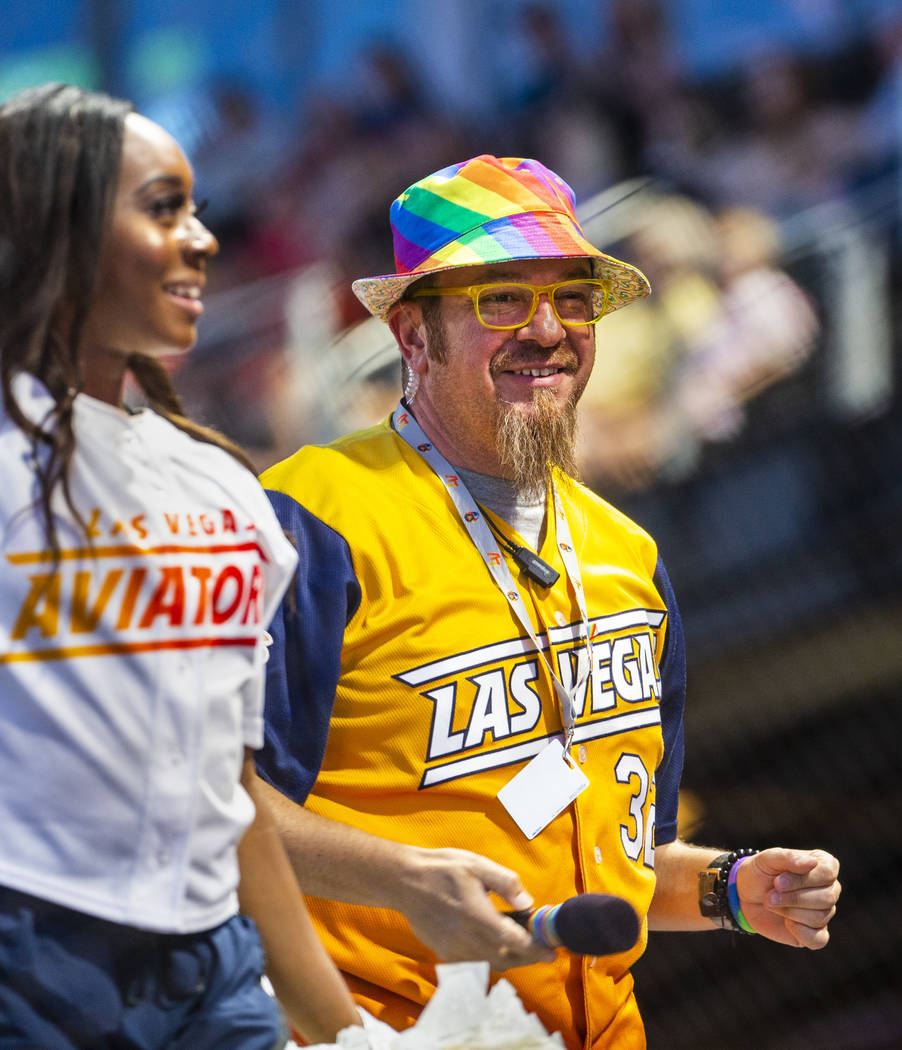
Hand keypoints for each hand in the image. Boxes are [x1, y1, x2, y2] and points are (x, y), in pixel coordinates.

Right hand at [395, 846, 554, 970]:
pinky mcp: (444, 954)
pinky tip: (491, 943)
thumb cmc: (443, 869)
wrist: (404, 881)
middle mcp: (469, 941)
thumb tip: (528, 902)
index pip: (517, 944)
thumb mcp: (478, 865)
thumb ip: (506, 883)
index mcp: (480, 919)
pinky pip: (474, 962)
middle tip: (541, 951)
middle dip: (527, 957)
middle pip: (507, 959)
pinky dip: (488, 957)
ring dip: (508, 958)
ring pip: (490, 963)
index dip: (537, 950)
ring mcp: (455, 951)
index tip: (552, 952)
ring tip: (520, 946)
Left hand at [737, 848, 840, 948]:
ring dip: (789, 911)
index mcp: (822, 865)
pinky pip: (819, 940)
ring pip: (819, 917)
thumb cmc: (760, 872)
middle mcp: (829, 889)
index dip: (802, 879)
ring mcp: (824, 912)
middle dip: (793, 898)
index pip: (828, 872)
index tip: (778, 881)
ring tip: (771, 903)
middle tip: (770, 895)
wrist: (745, 895)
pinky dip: (800, 932)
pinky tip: (786, 923)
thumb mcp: (768, 859)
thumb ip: (790, 858)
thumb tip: (813, 862)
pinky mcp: (815, 934)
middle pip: (827, 897)